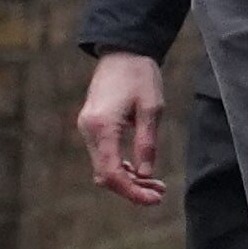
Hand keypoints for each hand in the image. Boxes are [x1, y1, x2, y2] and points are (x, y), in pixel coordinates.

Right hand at [75, 50, 166, 205]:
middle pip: (105, 174)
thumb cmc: (139, 75)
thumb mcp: (151, 109)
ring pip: (103, 167)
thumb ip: (147, 143)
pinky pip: (103, 155)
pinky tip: (141, 170)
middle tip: (159, 193)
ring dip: (127, 179)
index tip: (155, 198)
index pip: (112, 172)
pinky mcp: (92, 126)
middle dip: (132, 188)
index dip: (132, 191)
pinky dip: (120, 167)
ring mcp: (87, 128)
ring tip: (156, 184)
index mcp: (102, 126)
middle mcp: (88, 130)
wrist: (122, 50)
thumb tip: (146, 174)